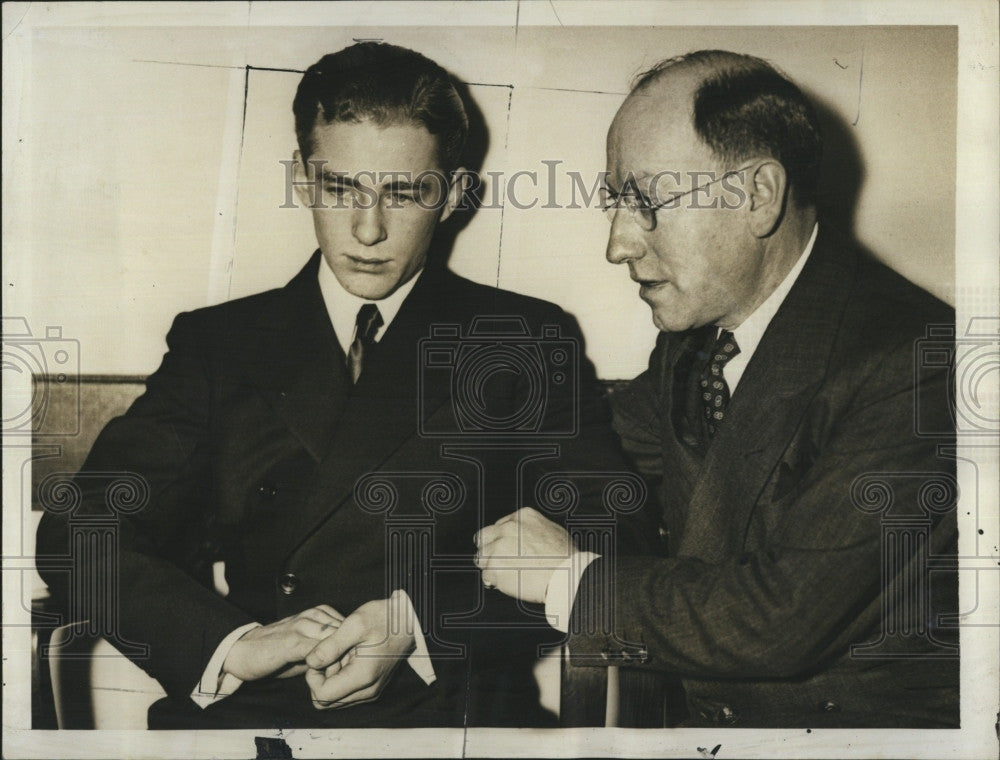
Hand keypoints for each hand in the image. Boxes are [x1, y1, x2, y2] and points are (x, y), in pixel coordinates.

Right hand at [222, 604, 342, 681]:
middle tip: (348, 673)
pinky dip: (325, 665)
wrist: (241, 652)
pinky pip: (317, 652)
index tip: (354, 665)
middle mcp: (313, 616)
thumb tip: (349, 660)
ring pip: (334, 641)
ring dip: (339, 661)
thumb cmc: (276, 651)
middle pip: (346, 633)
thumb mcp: (307, 647)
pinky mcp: (292, 641)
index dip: (354, 648)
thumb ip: (327, 648)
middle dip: (350, 654)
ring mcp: (302, 627)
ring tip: (336, 677)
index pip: (349, 627)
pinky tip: (323, 676)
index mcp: (319, 613)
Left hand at [304, 591, 416, 708]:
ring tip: (340, 654)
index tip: (320, 655)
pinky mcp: (372, 686)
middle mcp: (368, 690)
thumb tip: (310, 661)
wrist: (408, 619)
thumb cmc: (385, 618)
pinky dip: (341, 678)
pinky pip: (347, 693)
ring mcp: (371, 690)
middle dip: (321, 679)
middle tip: (329, 654)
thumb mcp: (354, 624)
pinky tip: (347, 657)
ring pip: (335, 699)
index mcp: (363, 677)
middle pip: (326, 702)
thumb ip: (330, 645)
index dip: (312, 677)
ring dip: (331, 679)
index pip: (322, 695)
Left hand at [474, 507, 573, 602]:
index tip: (506, 548)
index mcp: (522, 517)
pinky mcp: (494, 567)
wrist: (567, 577)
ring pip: (482, 557)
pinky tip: (508, 582)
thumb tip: (527, 537)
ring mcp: (499, 547)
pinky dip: (494, 581)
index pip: (499, 525)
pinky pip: (486, 575)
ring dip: (491, 566)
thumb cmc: (566, 558)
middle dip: (490, 549)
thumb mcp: (553, 530)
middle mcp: (507, 529)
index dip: (501, 539)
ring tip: (507, 573)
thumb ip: (533, 529)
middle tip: (499, 560)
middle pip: (485, 537)